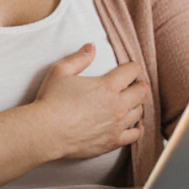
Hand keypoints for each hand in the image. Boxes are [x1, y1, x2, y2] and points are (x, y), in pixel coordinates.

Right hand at [32, 44, 145, 160]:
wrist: (46, 131)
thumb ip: (79, 58)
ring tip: (131, 103)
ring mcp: (117, 125)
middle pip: (141, 91)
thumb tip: (92, 46)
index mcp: (108, 85)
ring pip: (139, 112)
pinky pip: (135, 135)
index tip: (130, 68)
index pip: (132, 71)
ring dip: (137, 105)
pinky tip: (135, 125)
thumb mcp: (61, 71)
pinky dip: (137, 128)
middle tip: (134, 84)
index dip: (132, 67)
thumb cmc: (51, 100)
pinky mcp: (113, 141)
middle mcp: (117, 105)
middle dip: (139, 85)